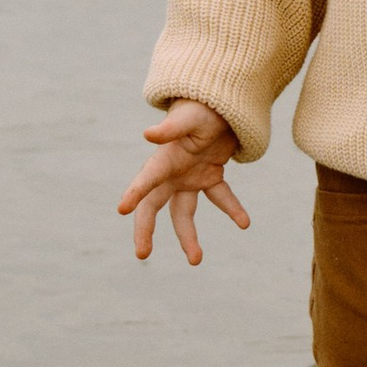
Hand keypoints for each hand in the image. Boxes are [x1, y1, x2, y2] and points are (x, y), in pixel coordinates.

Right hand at [117, 101, 250, 265]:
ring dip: (188, 236)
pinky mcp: (209, 178)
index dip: (134, 193)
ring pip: (184, 213)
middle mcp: (171, 173)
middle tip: (142, 254)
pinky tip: (245, 222)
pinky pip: (220, 197)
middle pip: (153, 206)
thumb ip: (171, 128)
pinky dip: (232, 209)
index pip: (146, 179)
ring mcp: (189, 178)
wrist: (218, 105)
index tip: (122, 209)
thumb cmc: (200, 109)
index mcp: (163, 159)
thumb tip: (148, 135)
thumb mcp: (189, 118)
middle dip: (145, 230)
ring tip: (196, 261)